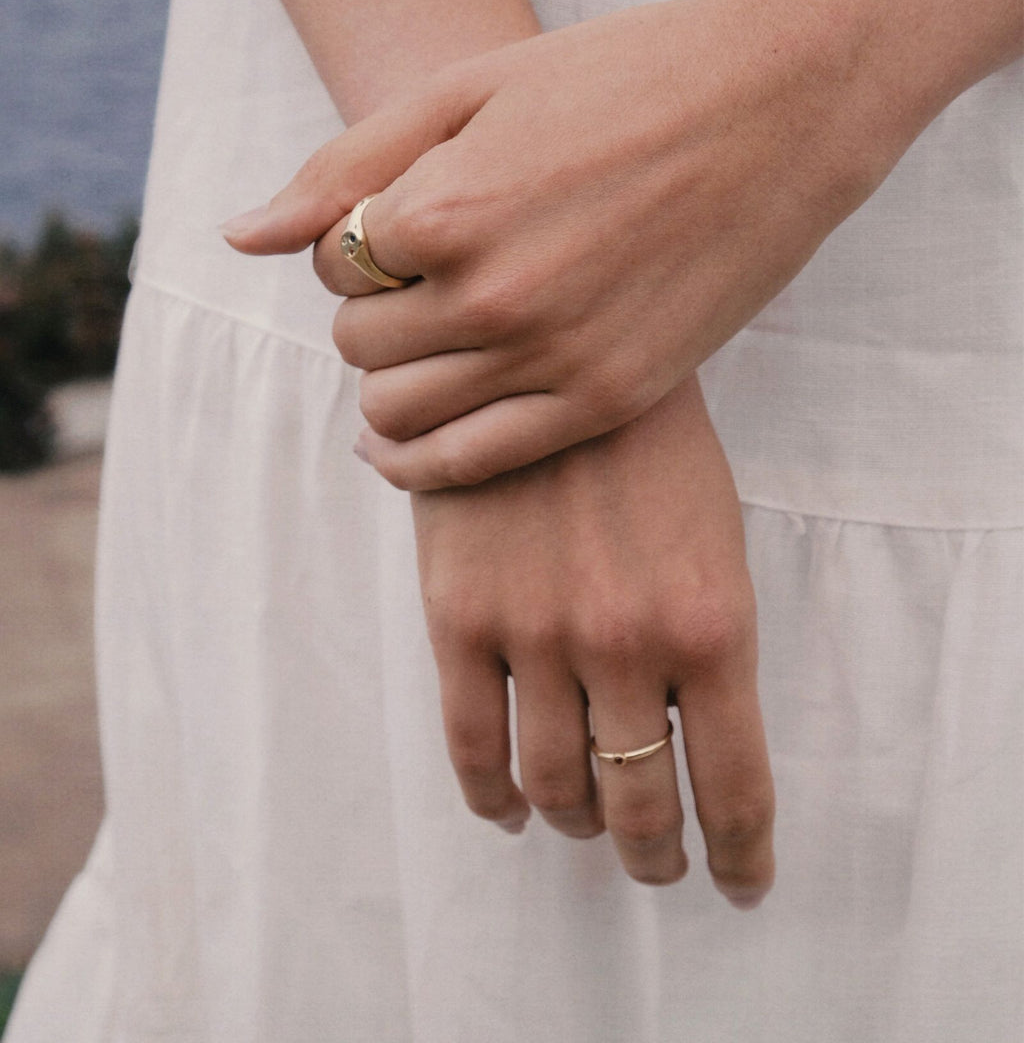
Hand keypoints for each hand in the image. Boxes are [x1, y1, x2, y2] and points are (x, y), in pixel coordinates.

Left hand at [223, 0, 905, 488]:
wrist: (775, 105)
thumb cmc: (618, 77)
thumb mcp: (467, 88)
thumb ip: (342, 166)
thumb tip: (239, 239)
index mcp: (448, 207)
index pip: (334, 268)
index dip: (354, 250)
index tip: (402, 231)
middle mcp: (492, 294)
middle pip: (358, 348)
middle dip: (369, 318)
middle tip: (421, 286)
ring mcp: (554, 356)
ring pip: (397, 413)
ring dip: (392, 383)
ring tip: (430, 346)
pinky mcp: (605, 399)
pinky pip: (468, 463)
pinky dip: (418, 461)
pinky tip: (408, 444)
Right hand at [410, 373, 774, 899]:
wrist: (549, 352)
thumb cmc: (650, 441)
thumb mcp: (716, 535)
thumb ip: (708, 642)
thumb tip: (694, 734)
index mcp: (711, 626)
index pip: (734, 787)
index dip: (738, 854)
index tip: (739, 883)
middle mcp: (626, 646)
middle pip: (638, 801)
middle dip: (655, 850)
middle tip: (660, 864)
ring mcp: (537, 637)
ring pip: (553, 785)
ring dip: (575, 827)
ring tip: (584, 830)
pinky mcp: (460, 618)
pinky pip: (470, 745)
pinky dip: (491, 799)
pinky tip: (510, 810)